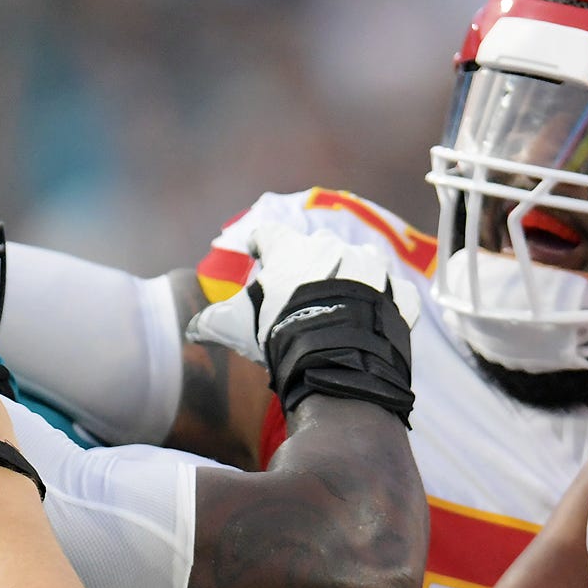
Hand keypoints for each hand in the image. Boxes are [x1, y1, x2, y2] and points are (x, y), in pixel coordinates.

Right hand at [188, 226, 423, 364]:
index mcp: (290, 249)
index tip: (256, 254)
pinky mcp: (396, 291)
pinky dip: (384, 302)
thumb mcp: (237, 327)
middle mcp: (331, 246)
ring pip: (358, 263)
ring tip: (343, 305)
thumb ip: (214, 323)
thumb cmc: (281, 331)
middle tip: (301, 294)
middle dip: (308, 266)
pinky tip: (374, 319)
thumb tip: (192, 330)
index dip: (260, 246)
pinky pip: (392, 291)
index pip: (268, 234)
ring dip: (350, 278)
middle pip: (315, 248)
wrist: (338, 353)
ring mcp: (369, 265)